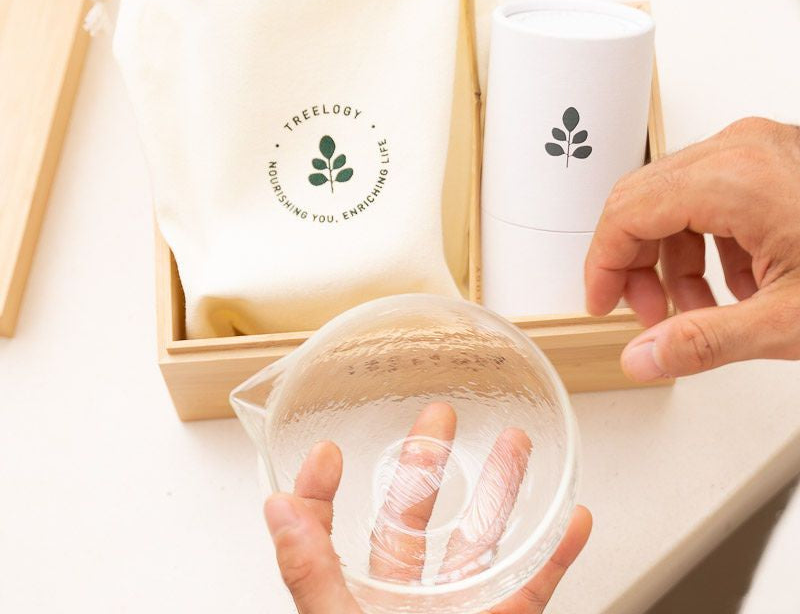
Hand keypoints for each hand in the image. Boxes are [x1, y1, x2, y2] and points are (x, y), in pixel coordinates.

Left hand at [264, 402, 591, 613]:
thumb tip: (276, 508)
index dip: (323, 492)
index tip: (330, 453)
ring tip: (514, 444)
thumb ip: (310, 576)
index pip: (329, 534)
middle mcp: (405, 602)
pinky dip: (558, 553)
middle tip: (437, 416)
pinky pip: (536, 585)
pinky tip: (571, 518)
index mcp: (355, 602)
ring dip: (502, 489)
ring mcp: (459, 612)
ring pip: (481, 538)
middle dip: (427, 462)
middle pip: (413, 519)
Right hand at [585, 117, 799, 380]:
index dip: (603, 262)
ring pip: (675, 196)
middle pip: (644, 198)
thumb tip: (643, 357)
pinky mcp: (775, 159)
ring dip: (674, 255)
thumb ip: (703, 341)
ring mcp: (760, 148)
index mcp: (735, 178)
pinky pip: (712, 193)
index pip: (627, 211)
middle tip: (650, 314)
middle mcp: (741, 148)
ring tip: (700, 309)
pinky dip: (709, 240)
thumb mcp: (791, 321)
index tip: (603, 301)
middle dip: (637, 261)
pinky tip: (737, 283)